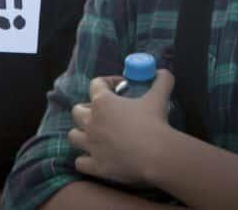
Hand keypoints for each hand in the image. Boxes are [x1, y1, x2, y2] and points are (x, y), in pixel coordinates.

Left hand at [69, 69, 175, 186]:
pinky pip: (80, 162)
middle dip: (87, 110)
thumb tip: (163, 72)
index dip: (107, 82)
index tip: (120, 87)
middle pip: (77, 111)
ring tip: (94, 137)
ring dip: (81, 135)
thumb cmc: (155, 123)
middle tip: (103, 115)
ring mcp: (90, 144)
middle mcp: (91, 122)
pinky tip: (94, 159)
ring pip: (73, 136)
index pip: (95, 84)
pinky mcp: (95, 165)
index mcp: (103, 102)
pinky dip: (85, 161)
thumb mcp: (159, 97)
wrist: (157, 155)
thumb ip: (161, 80)